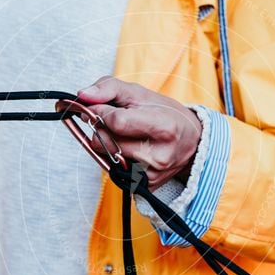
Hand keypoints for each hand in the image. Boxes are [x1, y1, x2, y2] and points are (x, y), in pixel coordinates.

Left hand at [77, 77, 202, 189]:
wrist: (192, 141)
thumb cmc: (164, 114)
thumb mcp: (140, 93)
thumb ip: (109, 88)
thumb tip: (82, 96)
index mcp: (163, 127)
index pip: (116, 121)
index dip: (100, 112)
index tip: (97, 107)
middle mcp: (159, 155)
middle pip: (107, 142)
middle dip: (102, 128)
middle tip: (113, 120)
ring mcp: (152, 174)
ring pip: (107, 156)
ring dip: (107, 143)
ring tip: (126, 134)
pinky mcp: (145, 186)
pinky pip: (114, 169)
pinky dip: (115, 158)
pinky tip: (131, 150)